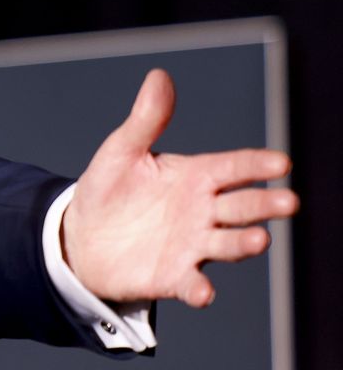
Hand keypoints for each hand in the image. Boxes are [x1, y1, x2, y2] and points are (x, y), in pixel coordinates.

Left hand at [61, 68, 296, 307]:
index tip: (281, 161)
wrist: (80, 237)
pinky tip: (203, 292)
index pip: (233, 166)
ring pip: (227, 243)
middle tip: (287, 202)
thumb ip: (146, 120)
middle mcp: (203, 211)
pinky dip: (199, 288)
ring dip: (244, 243)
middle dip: (265, 203)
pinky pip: (191, 283)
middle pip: (241, 205)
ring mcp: (192, 244)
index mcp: (196, 176)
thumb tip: (159, 77)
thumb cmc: (108, 190)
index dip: (256, 164)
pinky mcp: (174, 276)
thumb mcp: (122, 151)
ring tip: (258, 240)